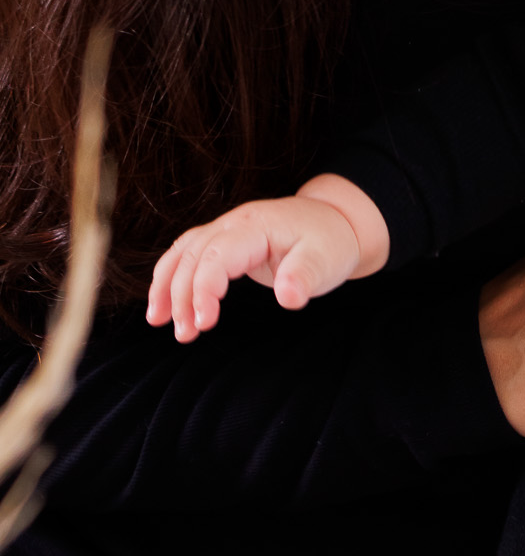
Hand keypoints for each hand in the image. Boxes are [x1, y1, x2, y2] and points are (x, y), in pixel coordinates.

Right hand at [146, 173, 389, 341]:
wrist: (334, 220)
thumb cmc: (329, 242)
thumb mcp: (327, 259)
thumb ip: (306, 276)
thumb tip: (289, 297)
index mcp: (256, 226)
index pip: (217, 256)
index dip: (204, 289)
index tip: (204, 324)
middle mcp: (234, 223)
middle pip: (193, 255)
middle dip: (182, 296)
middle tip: (186, 335)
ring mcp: (226, 228)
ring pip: (183, 252)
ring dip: (167, 286)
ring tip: (159, 322)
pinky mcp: (225, 240)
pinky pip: (188, 253)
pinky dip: (169, 276)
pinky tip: (162, 305)